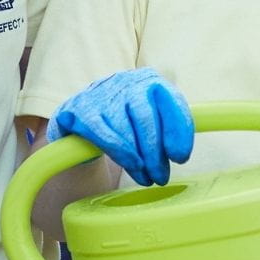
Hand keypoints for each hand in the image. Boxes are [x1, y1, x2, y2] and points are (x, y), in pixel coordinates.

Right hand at [47, 68, 194, 186]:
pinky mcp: (80, 108)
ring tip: (146, 178)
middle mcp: (127, 81)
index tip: (180, 158)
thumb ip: (167, 129)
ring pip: (124, 127)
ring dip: (137, 159)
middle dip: (155, 152)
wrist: (81, 117)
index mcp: (150, 81)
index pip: (171, 102)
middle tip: (161, 177)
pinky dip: (119, 152)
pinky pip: (102, 133)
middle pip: (146, 116)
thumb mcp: (150, 119)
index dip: (179, 131)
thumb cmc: (125, 121)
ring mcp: (101, 93)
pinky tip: (131, 166)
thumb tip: (179, 154)